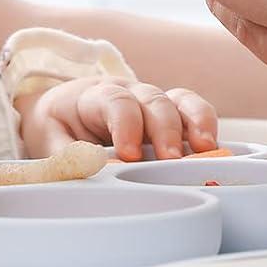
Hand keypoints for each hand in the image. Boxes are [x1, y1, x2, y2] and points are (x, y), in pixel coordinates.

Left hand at [18, 76, 217, 161]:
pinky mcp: (171, 117)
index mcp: (94, 96)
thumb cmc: (58, 128)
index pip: (115, 100)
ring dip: (197, 123)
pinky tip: (215, 150)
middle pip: (153, 99)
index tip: (128, 153)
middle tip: (170, 159)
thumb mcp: (50, 142)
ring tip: (207, 150)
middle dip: (165, 129)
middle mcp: (129, 93)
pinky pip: (195, 112)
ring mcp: (153, 103)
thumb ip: (70, 157)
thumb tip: (101, 174)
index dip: (125, 124)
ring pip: (181, 101)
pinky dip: (207, 126)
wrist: (62, 113)